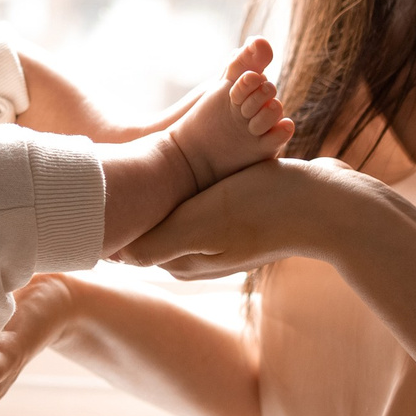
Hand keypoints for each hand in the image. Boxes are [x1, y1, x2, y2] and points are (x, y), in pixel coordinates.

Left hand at [116, 156, 387, 279]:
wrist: (330, 204)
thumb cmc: (263, 209)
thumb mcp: (201, 224)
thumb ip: (156, 242)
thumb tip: (111, 255)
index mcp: (181, 260)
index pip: (129, 242)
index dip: (107, 218)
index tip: (84, 190)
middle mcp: (198, 251)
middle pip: (149, 224)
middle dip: (129, 201)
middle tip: (101, 164)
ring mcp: (221, 232)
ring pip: (175, 206)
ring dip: (159, 185)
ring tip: (132, 155)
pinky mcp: (241, 212)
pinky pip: (202, 194)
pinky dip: (190, 177)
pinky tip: (185, 155)